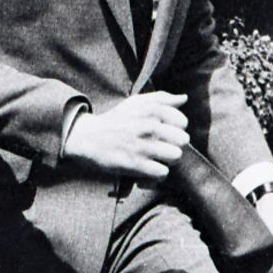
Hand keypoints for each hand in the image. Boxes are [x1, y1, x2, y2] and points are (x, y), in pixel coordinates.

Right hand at [61, 92, 189, 180]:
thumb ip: (161, 98)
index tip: (165, 131)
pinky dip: (156, 174)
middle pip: (183, 140)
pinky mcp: (135, 164)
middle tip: (163, 147)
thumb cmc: (116, 119)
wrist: (88, 137)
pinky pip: (162, 172)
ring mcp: (142, 146)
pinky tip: (148, 170)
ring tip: (157, 158)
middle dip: (175, 145)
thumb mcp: (135, 102)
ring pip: (175, 156)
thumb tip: (183, 98)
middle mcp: (148, 126)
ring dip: (167, 160)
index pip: (182, 121)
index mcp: (151, 110)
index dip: (176, 128)